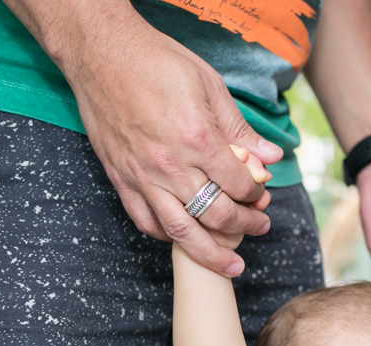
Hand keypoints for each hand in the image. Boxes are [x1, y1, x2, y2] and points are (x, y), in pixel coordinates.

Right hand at [60, 13, 282, 274]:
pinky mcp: (121, 180)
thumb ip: (239, 128)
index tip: (262, 192)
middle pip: (216, 214)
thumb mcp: (209, 85)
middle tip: (259, 226)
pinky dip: (168, 237)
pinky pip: (146, 222)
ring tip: (232, 265)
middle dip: (245, 226)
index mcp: (197, 138)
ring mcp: (143, 177)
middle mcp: (170, 165)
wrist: (100, 54)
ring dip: (211, 253)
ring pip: (182, 231)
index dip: (256, 193)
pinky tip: (185, 240)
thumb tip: (270, 158)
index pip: (238, 183)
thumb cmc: (156, 62)